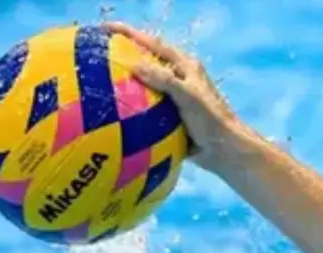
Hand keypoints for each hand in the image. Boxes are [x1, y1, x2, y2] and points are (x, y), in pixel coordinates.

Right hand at [105, 22, 243, 173]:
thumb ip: (165, 80)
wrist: (227, 152)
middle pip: (146, 61)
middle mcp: (179, 79)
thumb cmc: (213, 122)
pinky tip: (111, 116)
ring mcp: (174, 99)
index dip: (128, 34)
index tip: (104, 29)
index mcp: (185, 67)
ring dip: (124, 85)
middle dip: (123, 56)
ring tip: (97, 84)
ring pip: (144, 86)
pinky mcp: (171, 117)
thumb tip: (133, 65)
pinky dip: (130, 110)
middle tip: (96, 54)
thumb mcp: (189, 97)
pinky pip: (145, 109)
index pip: (153, 43)